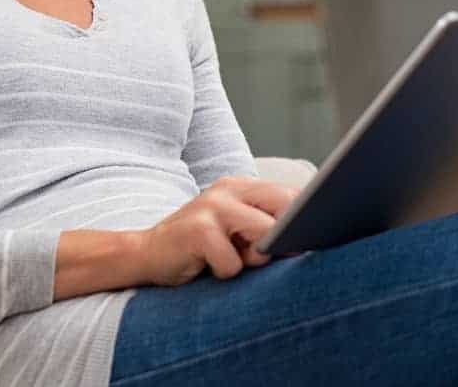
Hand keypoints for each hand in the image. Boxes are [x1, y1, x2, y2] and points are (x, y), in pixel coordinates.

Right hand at [136, 177, 298, 285]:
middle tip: (260, 256)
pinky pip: (233, 263)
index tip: (311, 239)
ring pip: (264, 236)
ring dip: (253, 259)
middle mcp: (227, 189)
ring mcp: (212, 207)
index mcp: (241, 186)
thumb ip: (265, 227)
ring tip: (228, 259)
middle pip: (285, 208)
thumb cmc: (200, 248)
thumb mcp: (235, 230)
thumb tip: (307, 241)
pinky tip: (205, 265)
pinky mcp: (198, 231)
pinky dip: (225, 273)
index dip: (306, 219)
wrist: (146, 255)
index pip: (290, 195)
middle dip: (283, 238)